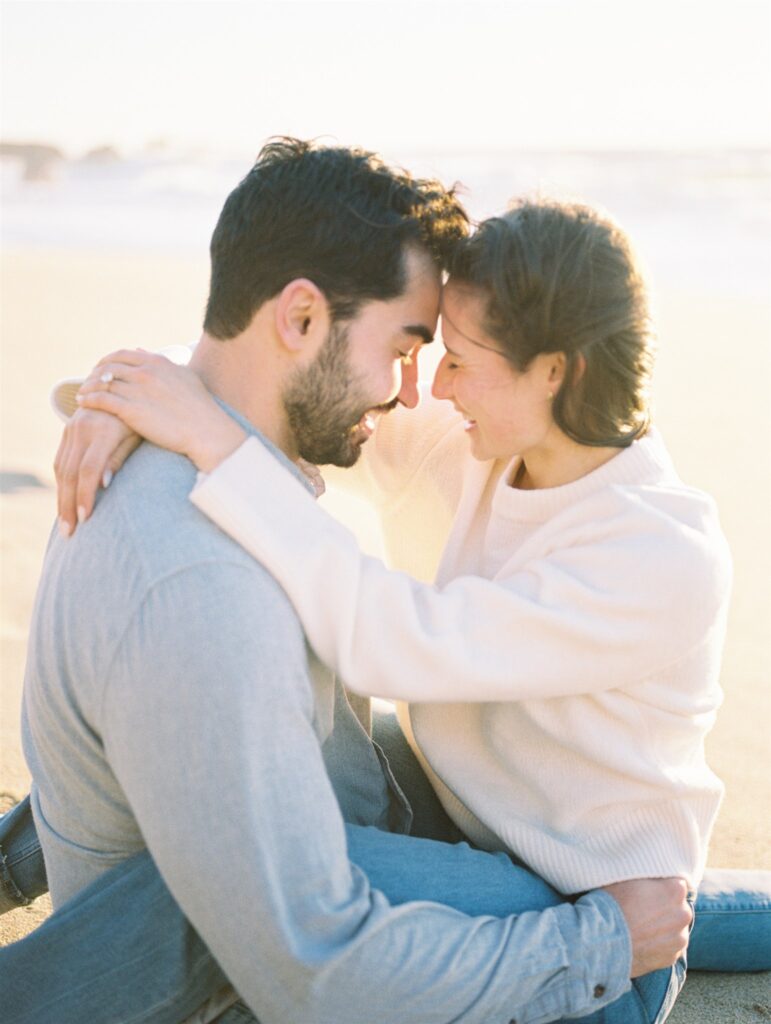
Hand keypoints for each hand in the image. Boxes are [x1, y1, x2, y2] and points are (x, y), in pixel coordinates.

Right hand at [54, 408, 140, 535]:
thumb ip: (119, 457)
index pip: (88, 470)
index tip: (85, 518)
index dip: (85, 495)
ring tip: (65, 523)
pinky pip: (60, 460)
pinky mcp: (68, 429)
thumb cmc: (143, 418)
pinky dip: (61, 483)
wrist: (125, 388)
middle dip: (68, 505)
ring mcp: (72, 428)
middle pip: (70, 473)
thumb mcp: (137, 435)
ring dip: (61, 498)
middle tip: (70, 532)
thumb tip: (103, 484)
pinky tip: (64, 501)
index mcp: (103, 431)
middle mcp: (83, 428)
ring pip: (61, 468)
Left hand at [77, 350, 246, 472]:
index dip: (107, 361)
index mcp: (157, 362)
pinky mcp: (131, 410)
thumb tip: (142, 352)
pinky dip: (89, 399)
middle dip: (94, 374)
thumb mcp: (184, 376)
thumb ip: (163, 363)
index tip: (100, 370)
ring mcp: (137, 390)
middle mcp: (145, 371)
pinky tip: (83, 403)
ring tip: (82, 394)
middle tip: (88, 383)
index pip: (122, 355)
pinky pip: (101, 399)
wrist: (206, 430)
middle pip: (108, 367)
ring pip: (101, 382)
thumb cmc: (200, 407)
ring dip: (88, 387)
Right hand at [602, 877, 691, 977]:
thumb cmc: (612, 902)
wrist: (601, 939)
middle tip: (642, 908)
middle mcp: (683, 914)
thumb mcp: (627, 875)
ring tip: (640, 927)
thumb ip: (647, 873)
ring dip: (663, 926)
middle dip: (664, 906)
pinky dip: (659, 944)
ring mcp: (680, 938)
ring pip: (675, 927)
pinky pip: (669, 947)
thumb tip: (650, 870)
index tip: (647, 889)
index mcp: (675, 889)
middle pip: (677, 906)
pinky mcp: (672, 958)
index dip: (660, 885)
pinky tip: (641, 941)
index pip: (676, 882)